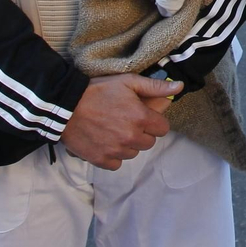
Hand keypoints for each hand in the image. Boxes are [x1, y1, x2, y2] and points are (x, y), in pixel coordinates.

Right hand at [59, 74, 178, 169]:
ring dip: (128, 144)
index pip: (163, 129)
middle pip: (149, 142)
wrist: (66, 106)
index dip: (154, 122)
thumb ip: (155, 86)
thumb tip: (179, 87)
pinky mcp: (101, 160)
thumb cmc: (99, 91)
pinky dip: (113, 155)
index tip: (144, 116)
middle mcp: (131, 137)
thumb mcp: (128, 82)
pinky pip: (117, 164)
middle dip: (142, 133)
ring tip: (114, 130)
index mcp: (141, 118)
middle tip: (127, 122)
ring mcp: (116, 150)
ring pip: (133, 153)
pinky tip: (106, 142)